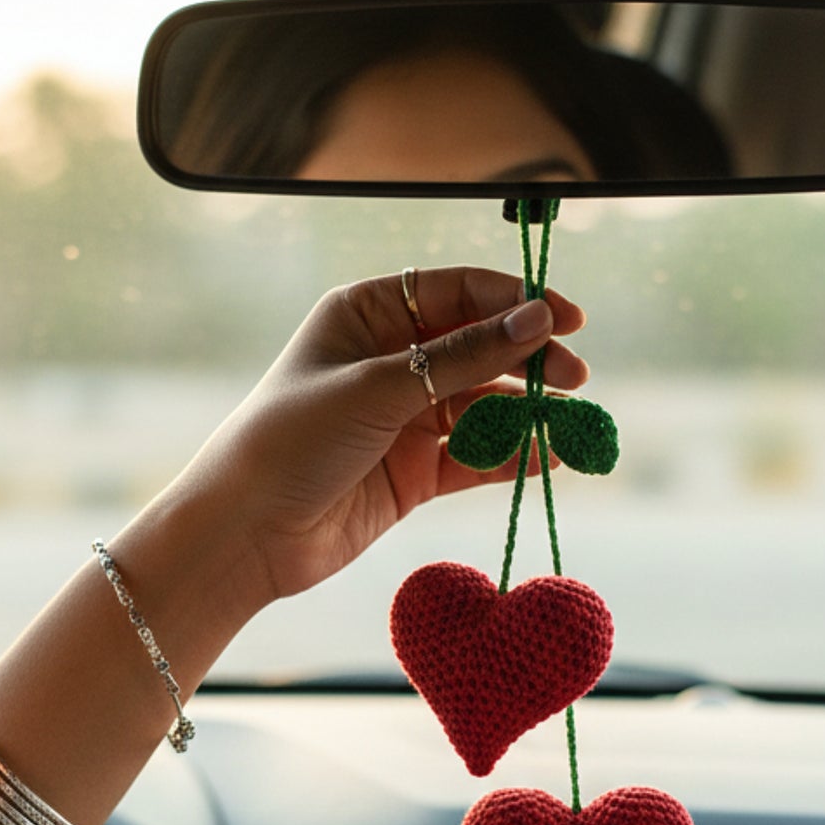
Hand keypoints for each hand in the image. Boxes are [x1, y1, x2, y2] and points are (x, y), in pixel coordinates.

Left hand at [160, 266, 586, 608]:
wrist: (247, 532)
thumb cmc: (292, 439)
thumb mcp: (381, 387)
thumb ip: (464, 357)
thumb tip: (538, 320)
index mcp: (369, 314)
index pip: (458, 292)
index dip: (516, 302)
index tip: (568, 320)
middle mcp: (391, 360)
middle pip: (479, 348)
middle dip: (529, 362)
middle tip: (576, 379)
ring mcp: (404, 418)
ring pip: (483, 406)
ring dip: (526, 415)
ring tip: (568, 428)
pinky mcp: (414, 472)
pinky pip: (475, 457)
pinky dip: (509, 458)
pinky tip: (545, 459)